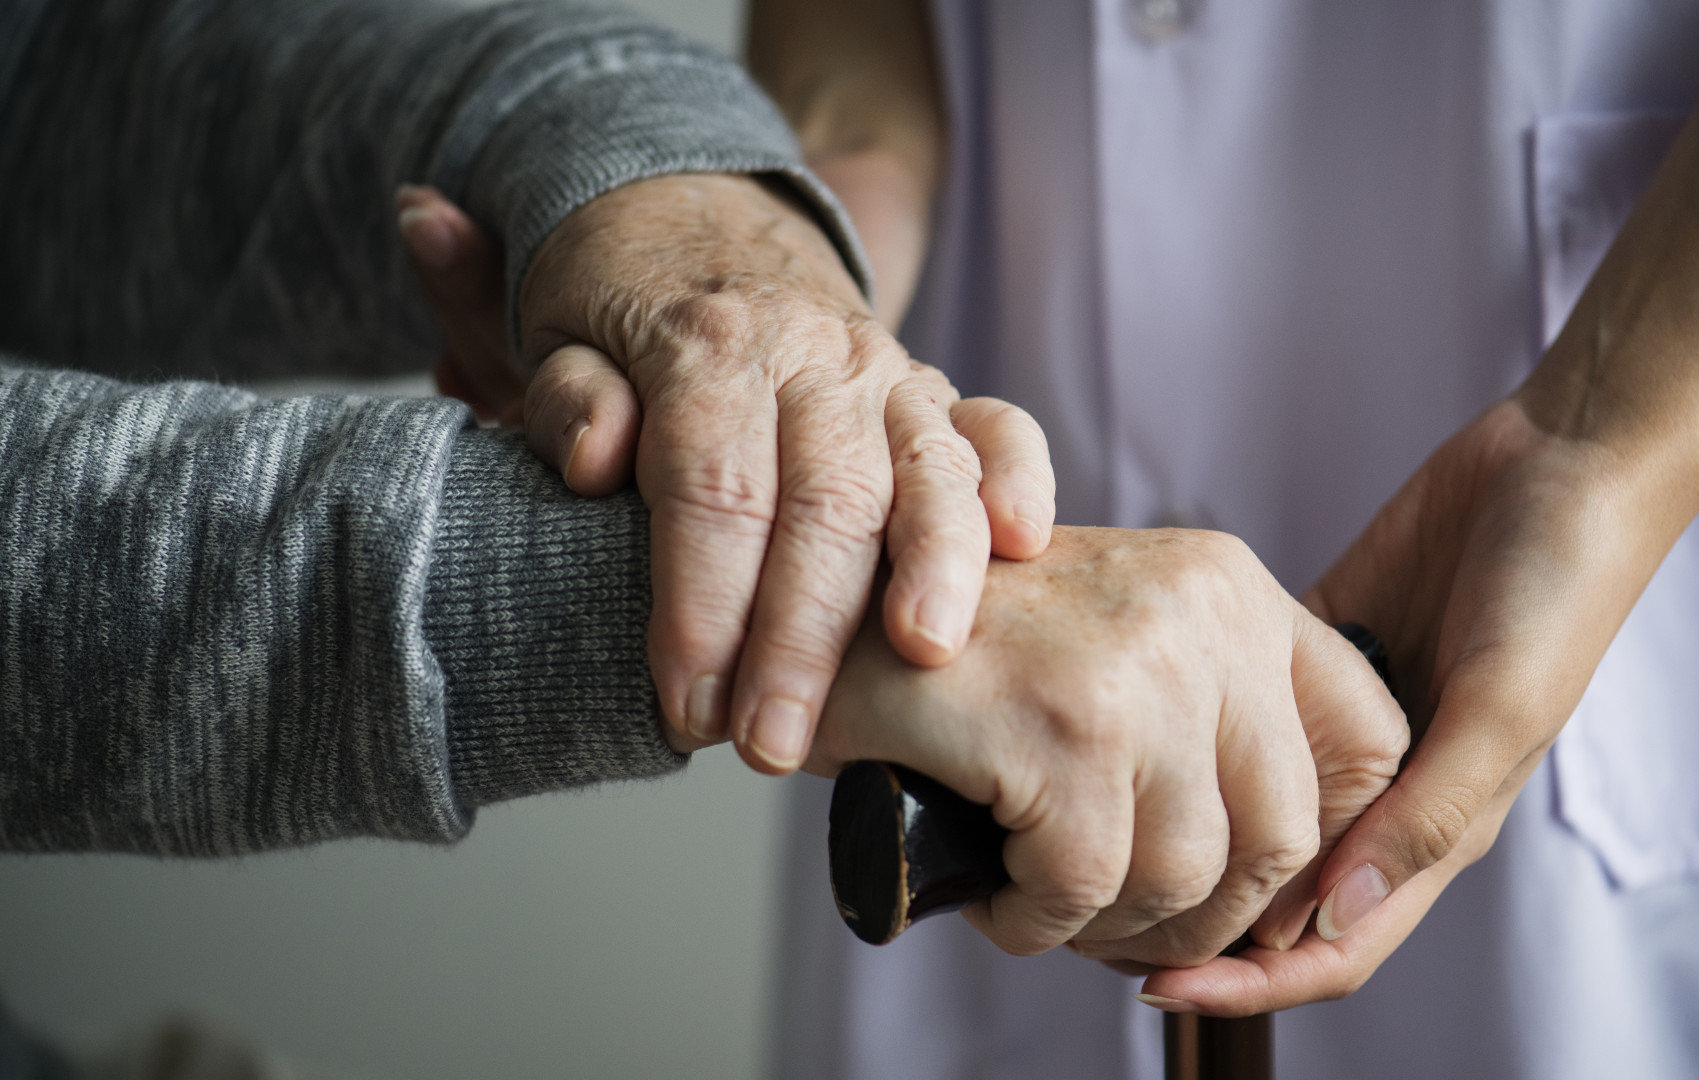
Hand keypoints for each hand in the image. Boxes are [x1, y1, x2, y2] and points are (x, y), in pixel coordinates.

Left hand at [395, 179, 1055, 772]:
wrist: (698, 220)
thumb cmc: (623, 306)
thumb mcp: (559, 334)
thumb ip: (570, 399)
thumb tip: (598, 459)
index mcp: (709, 345)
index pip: (713, 489)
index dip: (702, 606)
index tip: (688, 707)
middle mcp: (813, 356)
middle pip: (825, 500)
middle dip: (803, 633)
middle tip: (774, 743)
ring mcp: (887, 373)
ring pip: (925, 469)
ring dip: (932, 567)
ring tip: (924, 656)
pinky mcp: (936, 393)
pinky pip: (999, 426)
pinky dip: (1018, 479)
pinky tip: (1022, 544)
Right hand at [807, 526, 1407, 962]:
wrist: (818, 611)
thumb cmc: (967, 650)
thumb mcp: (1120, 642)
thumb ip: (1217, 713)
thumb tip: (1303, 872)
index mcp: (1231, 586)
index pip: (1368, 739)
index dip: (1326, 844)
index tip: (1251, 889)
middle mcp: (1203, 612)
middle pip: (1282, 836)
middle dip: (1204, 915)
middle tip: (1123, 925)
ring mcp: (1137, 668)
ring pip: (1185, 877)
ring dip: (1109, 925)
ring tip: (1044, 902)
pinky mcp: (1061, 729)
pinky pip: (1082, 890)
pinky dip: (1036, 924)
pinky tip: (997, 896)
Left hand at [1136, 399, 1673, 1014]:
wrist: (1565, 461)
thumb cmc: (1558, 588)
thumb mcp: (1502, 707)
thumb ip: (1427, 815)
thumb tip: (1335, 917)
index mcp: (1437, 824)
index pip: (1335, 941)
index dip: (1251, 982)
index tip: (1155, 988)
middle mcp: (1385, 789)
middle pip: (1278, 893)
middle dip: (1198, 924)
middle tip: (1096, 921)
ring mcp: (1347, 724)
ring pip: (1253, 811)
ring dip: (1190, 834)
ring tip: (1100, 835)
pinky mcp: (1320, 652)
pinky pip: (1245, 711)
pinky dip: (1197, 733)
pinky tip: (1136, 731)